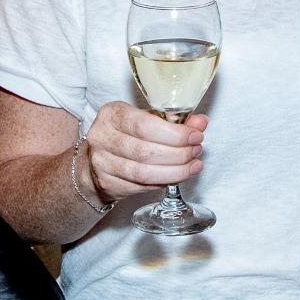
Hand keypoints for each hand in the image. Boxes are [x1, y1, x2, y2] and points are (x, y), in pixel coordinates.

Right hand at [79, 101, 205, 203]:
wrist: (98, 160)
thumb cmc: (127, 135)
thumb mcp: (148, 120)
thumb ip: (175, 121)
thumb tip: (201, 123)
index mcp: (112, 113)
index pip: (144, 126)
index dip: (174, 134)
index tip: (195, 137)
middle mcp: (101, 137)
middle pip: (145, 151)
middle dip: (178, 154)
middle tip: (196, 151)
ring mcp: (101, 162)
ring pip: (144, 173)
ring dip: (175, 171)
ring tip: (193, 166)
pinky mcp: (106, 183)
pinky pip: (141, 186)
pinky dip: (163, 182)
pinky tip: (177, 176)